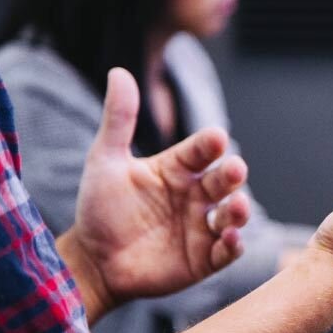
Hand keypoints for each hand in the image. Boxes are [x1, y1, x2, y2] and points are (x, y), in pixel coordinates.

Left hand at [59, 68, 250, 319]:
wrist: (93, 261)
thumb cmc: (100, 209)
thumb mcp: (105, 161)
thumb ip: (118, 119)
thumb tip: (119, 72)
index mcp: (177, 169)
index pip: (200, 151)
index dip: (209, 144)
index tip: (216, 137)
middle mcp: (195, 195)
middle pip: (223, 181)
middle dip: (232, 175)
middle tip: (235, 169)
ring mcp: (202, 227)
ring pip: (232, 215)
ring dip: (239, 210)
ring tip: (237, 207)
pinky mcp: (204, 259)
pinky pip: (226, 251)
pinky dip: (233, 245)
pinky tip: (230, 239)